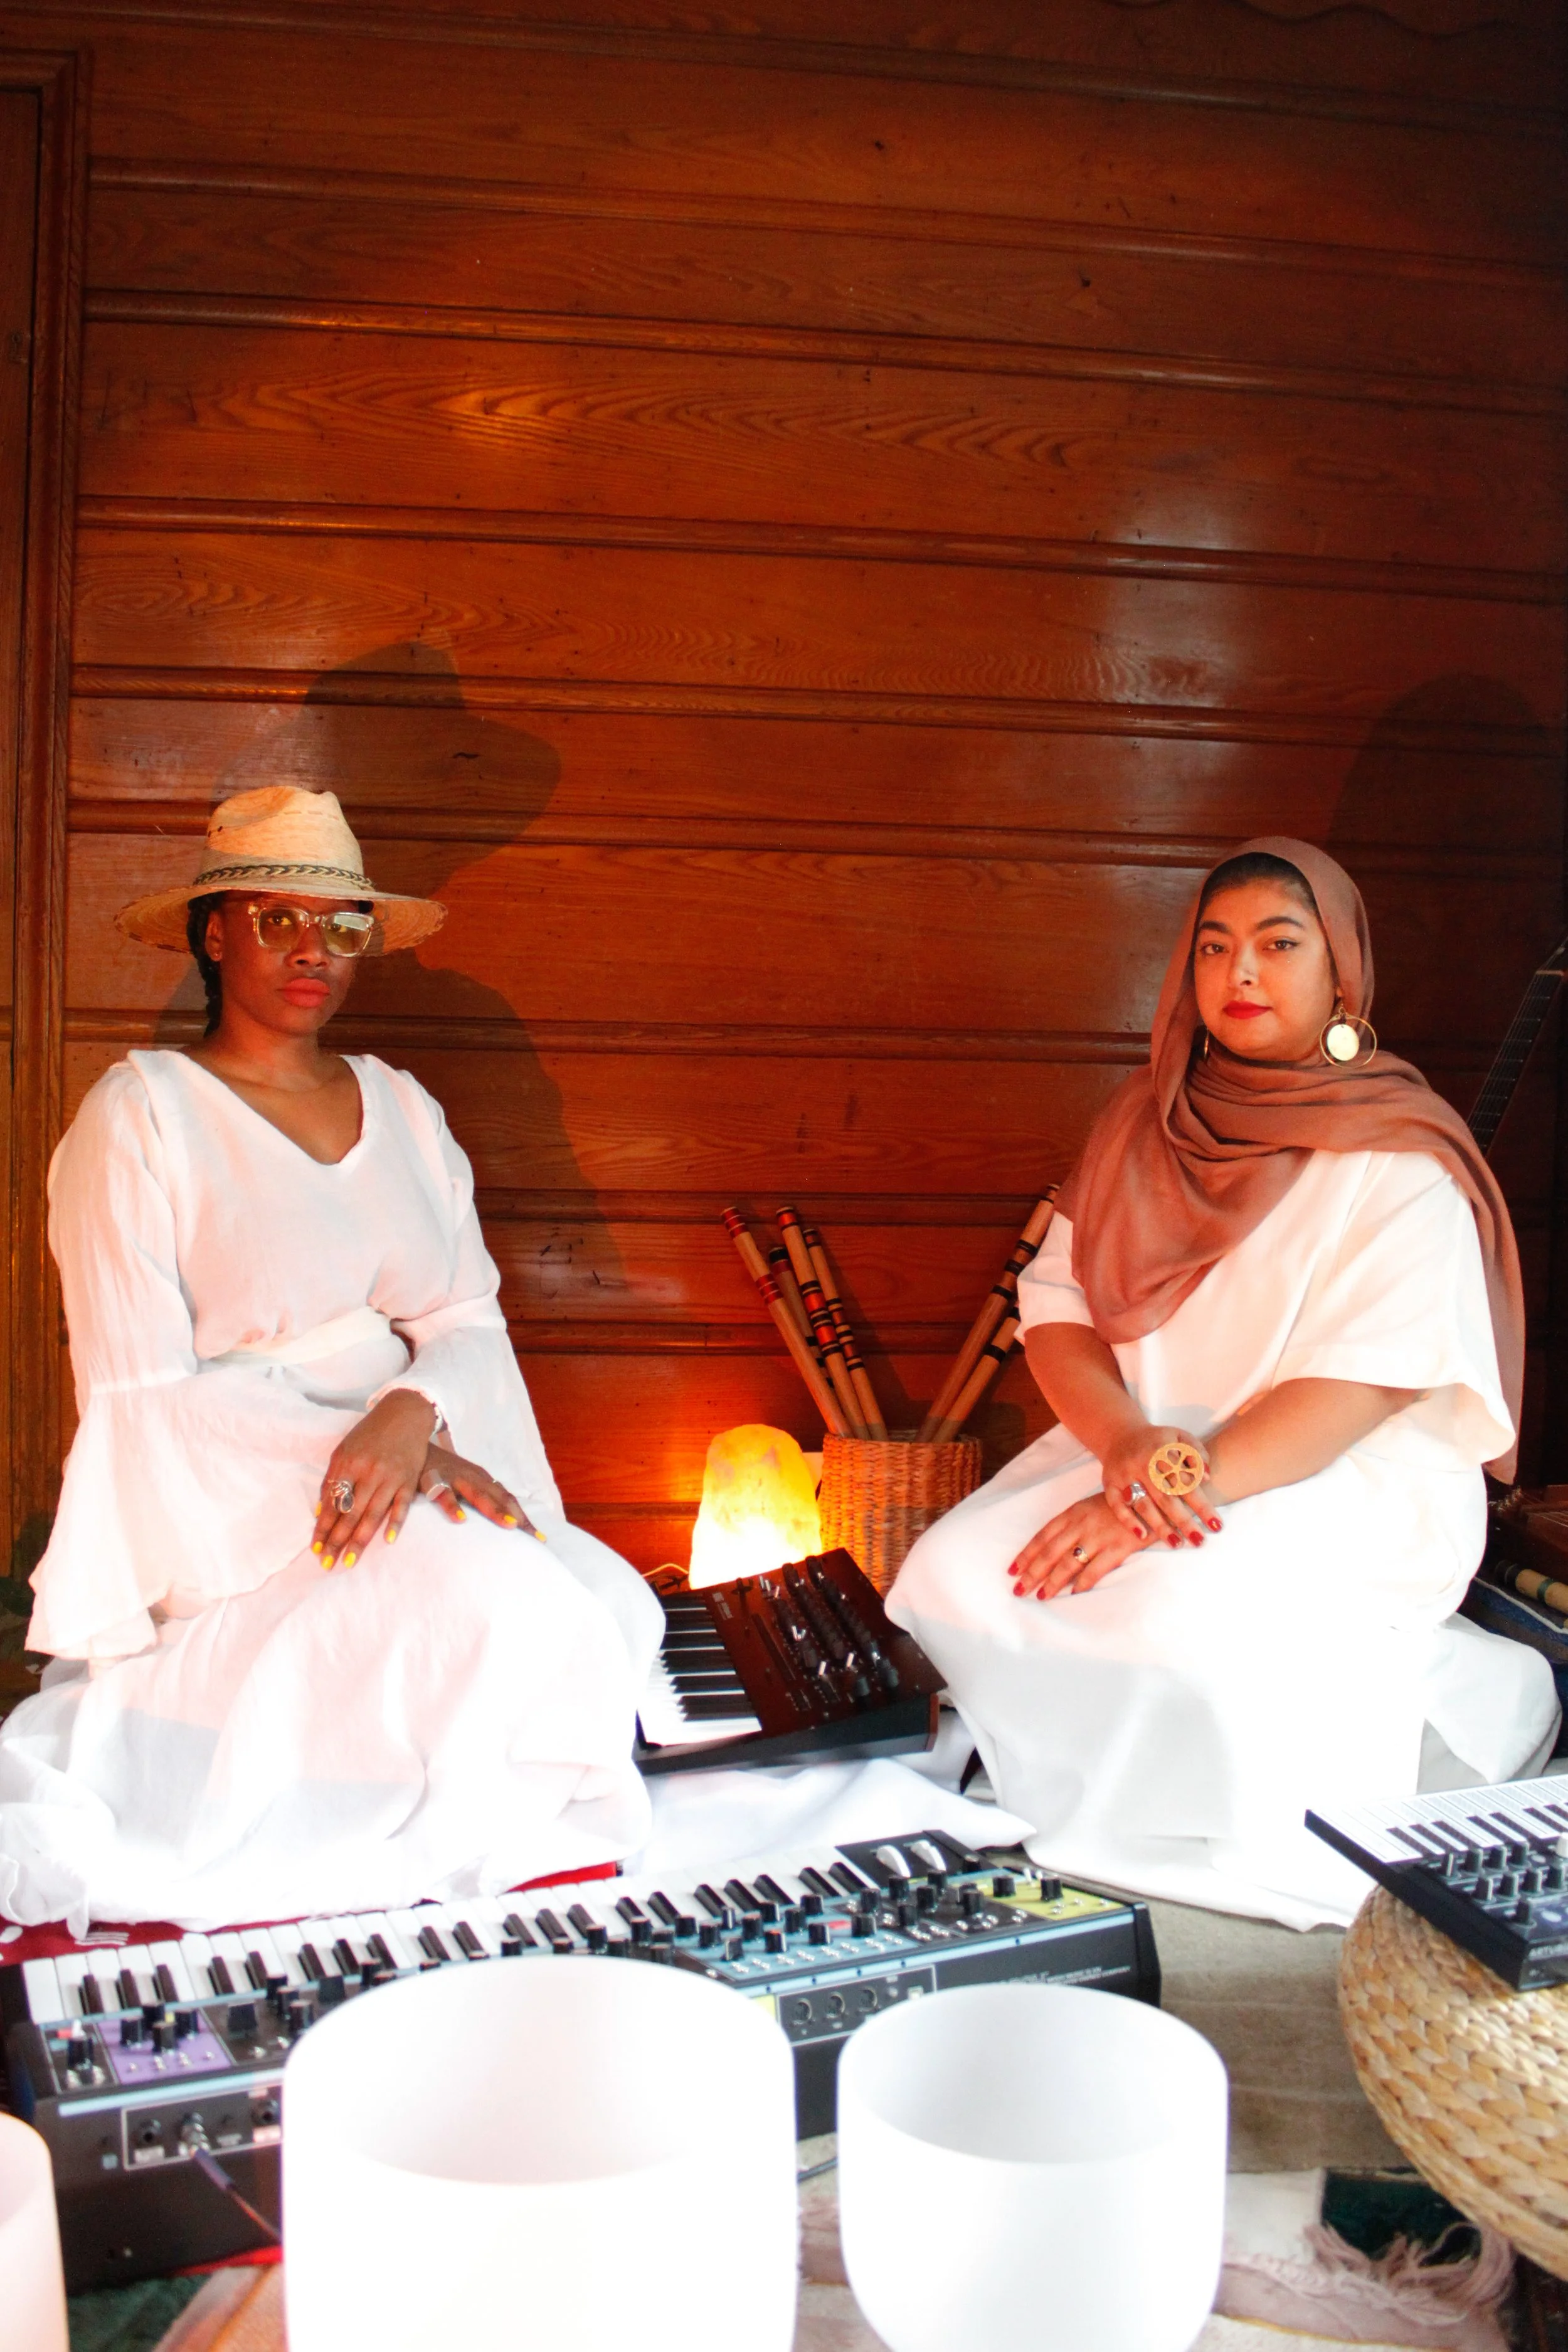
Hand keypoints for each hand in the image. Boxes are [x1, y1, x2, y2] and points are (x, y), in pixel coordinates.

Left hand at [315, 1391, 437, 1567]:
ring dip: (361, 1539)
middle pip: (350, 1513)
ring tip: (350, 1560)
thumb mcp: (343, 1450)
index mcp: (347, 1463)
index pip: (332, 1503)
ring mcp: (390, 1476)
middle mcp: (368, 1471)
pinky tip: (388, 1541)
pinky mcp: (409, 1479)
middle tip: (328, 1564)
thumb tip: (320, 1511)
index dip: (323, 1527)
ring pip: (373, 1514)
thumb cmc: (369, 1434)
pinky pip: (402, 1505)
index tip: (316, 1548)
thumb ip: (332, 1479)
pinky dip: (396, 1523)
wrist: (404, 1414)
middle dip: (337, 1540)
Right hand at [419, 1442, 540, 1541]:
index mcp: (483, 1480)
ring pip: (478, 1495)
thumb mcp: (465, 1484)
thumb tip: (499, 1522)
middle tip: (533, 1536)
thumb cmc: (443, 1472)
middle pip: (500, 1498)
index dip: (524, 1517)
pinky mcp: (434, 1480)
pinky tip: (460, 1520)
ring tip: (509, 1526)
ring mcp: (455, 1477)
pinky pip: (444, 1495)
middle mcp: (474, 1478)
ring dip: (495, 1510)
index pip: (508, 1500)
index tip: (539, 1538)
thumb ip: (479, 1499)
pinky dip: (453, 1507)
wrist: (416, 1447)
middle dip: (518, 1516)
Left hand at [1010, 1492, 1149, 1600]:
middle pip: (1050, 1553)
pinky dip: (1083, 1583)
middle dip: (1032, 1572)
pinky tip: (1073, 1595)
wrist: (1151, 1496)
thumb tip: (1051, 1548)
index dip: (1026, 1554)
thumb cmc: (1118, 1504)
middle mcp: (1081, 1525)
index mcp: (1072, 1514)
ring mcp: (1098, 1537)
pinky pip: (1096, 1569)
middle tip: (1019, 1589)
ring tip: (1041, 1596)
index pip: (1042, 1536)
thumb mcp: (1089, 1507)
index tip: (1012, 1570)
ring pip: (1068, 1563)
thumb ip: (1071, 1525)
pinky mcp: (1117, 1547)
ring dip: (1052, 1582)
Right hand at [1098, 1422, 1222, 1549]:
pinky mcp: (1109, 1484)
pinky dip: (1128, 1521)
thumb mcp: (1180, 1437)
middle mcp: (1142, 1464)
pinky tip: (1142, 1536)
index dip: (1202, 1505)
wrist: (1119, 1435)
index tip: (1216, 1525)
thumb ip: (1197, 1454)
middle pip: (1166, 1497)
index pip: (1187, 1483)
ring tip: (1176, 1544)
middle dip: (1184, 1521)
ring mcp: (1124, 1475)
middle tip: (1199, 1541)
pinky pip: (1117, 1505)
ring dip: (1160, 1525)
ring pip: (1143, 1504)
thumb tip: (1207, 1478)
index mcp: (1162, 1451)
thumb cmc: (1157, 1441)